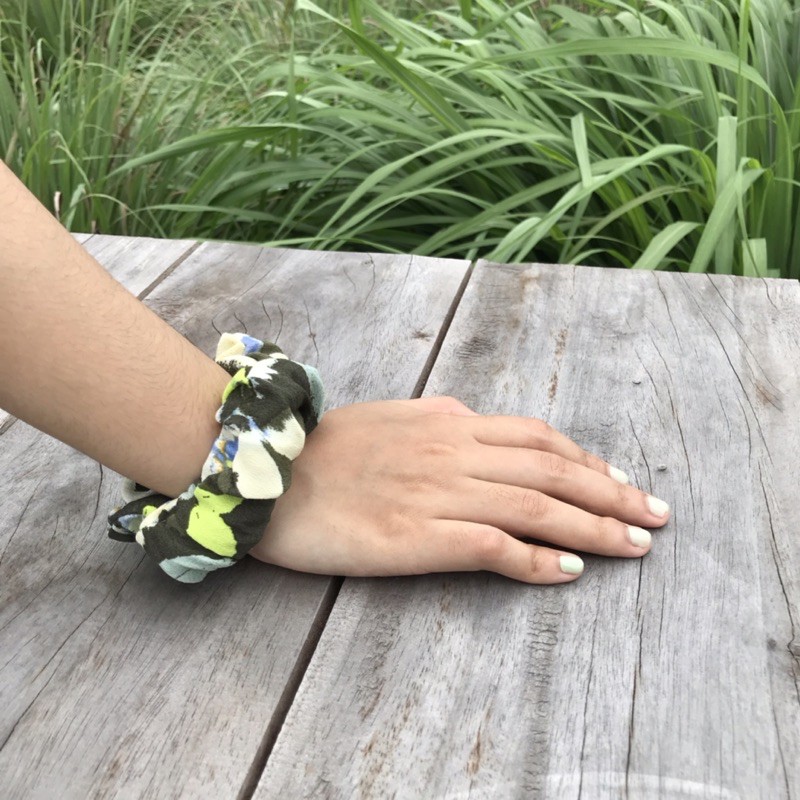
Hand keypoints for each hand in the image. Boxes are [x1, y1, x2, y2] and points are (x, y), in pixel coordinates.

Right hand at [250, 396, 669, 583]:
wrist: (268, 473)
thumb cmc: (326, 447)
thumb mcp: (391, 416)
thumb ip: (439, 416)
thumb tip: (474, 418)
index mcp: (448, 423)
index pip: (539, 439)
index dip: (588, 459)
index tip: (619, 480)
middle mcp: (454, 453)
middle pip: (554, 472)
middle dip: (613, 494)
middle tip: (656, 515)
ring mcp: (439, 494)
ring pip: (537, 507)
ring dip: (595, 528)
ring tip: (636, 546)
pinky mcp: (418, 537)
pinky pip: (493, 547)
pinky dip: (537, 560)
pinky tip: (569, 572)